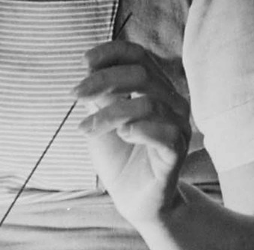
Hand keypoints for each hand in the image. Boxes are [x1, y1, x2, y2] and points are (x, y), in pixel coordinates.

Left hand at [73, 39, 191, 229]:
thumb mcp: (101, 119)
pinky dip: (139, 130)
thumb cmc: (118, 156)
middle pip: (142, 74)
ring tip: (87, 128)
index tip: (85, 61)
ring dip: (110, 113)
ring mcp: (178, 126)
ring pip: (148, 103)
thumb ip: (101, 94)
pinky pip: (164, 133)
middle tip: (75, 94)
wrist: (132, 199)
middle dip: (104, 81)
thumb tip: (91, 67)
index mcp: (155, 88)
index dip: (113, 52)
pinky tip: (122, 135)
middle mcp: (172, 102)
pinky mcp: (178, 152)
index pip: (140, 56)